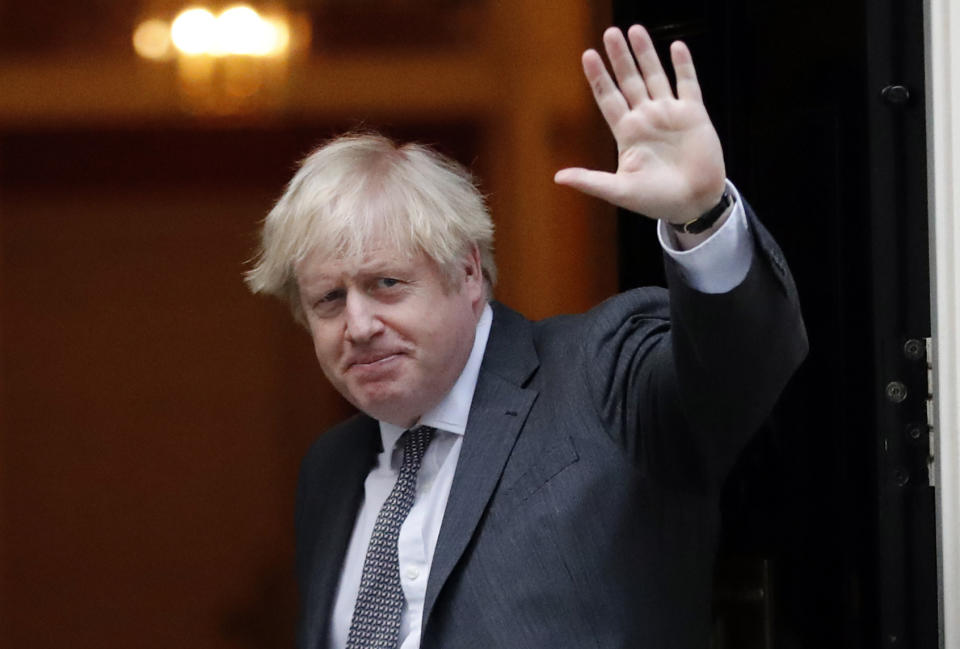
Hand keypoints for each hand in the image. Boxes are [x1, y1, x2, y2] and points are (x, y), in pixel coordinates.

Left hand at [554, 25, 725, 224]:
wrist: (694, 203)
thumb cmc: (656, 200)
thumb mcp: (619, 191)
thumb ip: (591, 181)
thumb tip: (558, 178)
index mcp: (627, 133)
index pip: (608, 98)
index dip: (598, 77)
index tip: (587, 55)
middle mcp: (646, 118)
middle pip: (629, 80)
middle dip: (619, 58)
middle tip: (610, 33)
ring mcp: (670, 114)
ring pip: (655, 76)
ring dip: (646, 54)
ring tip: (635, 30)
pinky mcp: (694, 115)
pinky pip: (687, 84)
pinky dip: (683, 66)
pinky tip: (676, 47)